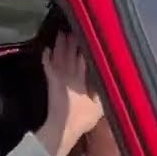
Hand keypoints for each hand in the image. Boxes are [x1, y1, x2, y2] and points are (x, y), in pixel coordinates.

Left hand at [34, 32, 103, 155]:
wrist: (63, 128)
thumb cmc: (82, 119)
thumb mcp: (99, 107)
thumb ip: (103, 92)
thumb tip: (111, 81)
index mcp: (83, 80)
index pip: (85, 58)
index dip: (86, 46)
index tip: (89, 35)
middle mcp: (71, 75)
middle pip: (71, 54)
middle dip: (72, 41)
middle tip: (73, 27)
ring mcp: (59, 78)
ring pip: (60, 57)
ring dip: (60, 45)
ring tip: (61, 33)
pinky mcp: (51, 83)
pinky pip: (47, 67)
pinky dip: (46, 58)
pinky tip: (45, 49)